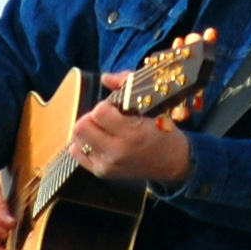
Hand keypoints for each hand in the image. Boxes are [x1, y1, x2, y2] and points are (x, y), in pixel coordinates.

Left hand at [68, 72, 191, 184]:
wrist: (173, 163)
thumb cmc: (164, 132)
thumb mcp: (154, 106)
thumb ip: (129, 85)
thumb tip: (105, 77)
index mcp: (133, 133)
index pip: (99, 112)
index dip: (105, 106)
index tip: (116, 108)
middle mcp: (118, 151)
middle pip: (81, 127)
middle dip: (92, 117)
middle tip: (106, 118)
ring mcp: (107, 164)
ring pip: (76, 139)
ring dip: (88, 130)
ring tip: (103, 130)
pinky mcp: (101, 172)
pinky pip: (77, 153)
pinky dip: (84, 144)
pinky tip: (99, 141)